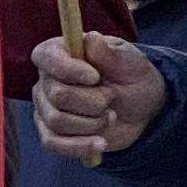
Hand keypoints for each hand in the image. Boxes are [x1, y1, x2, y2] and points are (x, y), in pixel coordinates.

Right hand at [30, 32, 164, 164]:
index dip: (66, 68)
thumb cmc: (133, 77)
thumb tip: (92, 39)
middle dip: (94, 103)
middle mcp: (47, 80)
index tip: (95, 77)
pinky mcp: (52, 133)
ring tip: (110, 116)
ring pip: (58, 121)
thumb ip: (111, 52)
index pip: (45, 57)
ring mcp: (46, 108)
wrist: (141, 108)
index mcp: (61, 53)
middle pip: (57, 96)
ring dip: (93, 123)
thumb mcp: (132, 62)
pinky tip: (100, 143)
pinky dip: (80, 147)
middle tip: (111, 98)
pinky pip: (53, 144)